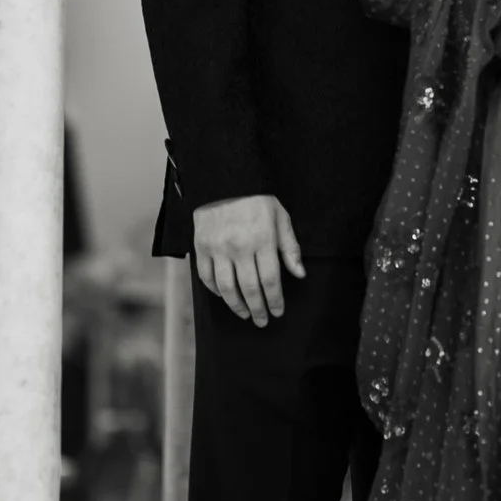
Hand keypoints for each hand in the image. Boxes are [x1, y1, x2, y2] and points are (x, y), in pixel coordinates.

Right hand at [192, 194, 304, 325]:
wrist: (224, 179)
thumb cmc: (257, 199)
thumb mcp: (281, 217)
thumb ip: (290, 247)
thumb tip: (299, 274)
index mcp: (262, 239)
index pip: (270, 280)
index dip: (275, 301)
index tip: (278, 312)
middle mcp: (239, 246)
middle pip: (249, 288)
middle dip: (258, 309)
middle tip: (262, 321)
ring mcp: (217, 248)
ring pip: (226, 288)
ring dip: (237, 305)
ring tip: (245, 314)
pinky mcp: (201, 246)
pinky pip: (206, 277)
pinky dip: (216, 291)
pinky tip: (225, 297)